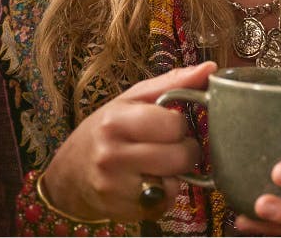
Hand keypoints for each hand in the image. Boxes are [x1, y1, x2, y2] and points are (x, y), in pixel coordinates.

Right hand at [40, 61, 214, 220]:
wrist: (70, 174)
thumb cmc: (106, 130)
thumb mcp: (131, 100)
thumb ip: (172, 83)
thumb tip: (211, 69)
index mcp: (115, 122)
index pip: (174, 125)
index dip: (177, 126)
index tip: (166, 126)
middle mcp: (111, 155)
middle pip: (179, 157)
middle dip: (182, 152)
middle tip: (167, 147)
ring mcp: (115, 187)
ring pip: (175, 184)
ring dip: (173, 175)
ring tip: (154, 165)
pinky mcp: (122, 211)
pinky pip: (164, 204)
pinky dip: (163, 195)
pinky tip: (146, 184)